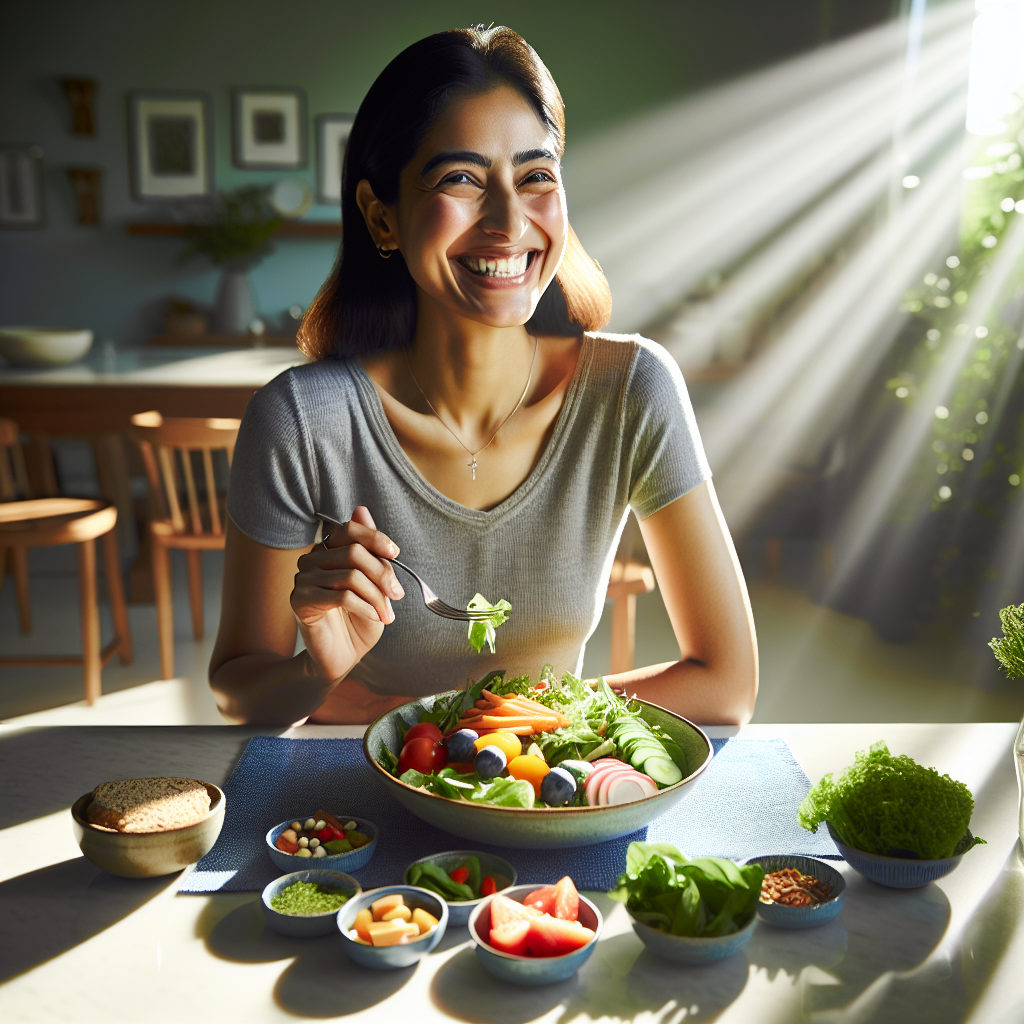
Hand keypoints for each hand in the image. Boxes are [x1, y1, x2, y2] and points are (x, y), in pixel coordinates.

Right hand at [290, 506, 404, 683]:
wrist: (342, 657)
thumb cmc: (359, 619)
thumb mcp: (374, 584)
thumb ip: (370, 552)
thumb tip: (362, 510)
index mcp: (328, 550)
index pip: (349, 529)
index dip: (375, 537)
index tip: (395, 552)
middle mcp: (311, 559)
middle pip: (354, 553)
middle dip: (383, 574)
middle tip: (397, 595)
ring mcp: (302, 579)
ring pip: (351, 576)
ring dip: (377, 597)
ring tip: (387, 614)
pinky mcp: (299, 601)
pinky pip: (342, 597)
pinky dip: (366, 607)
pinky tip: (376, 617)